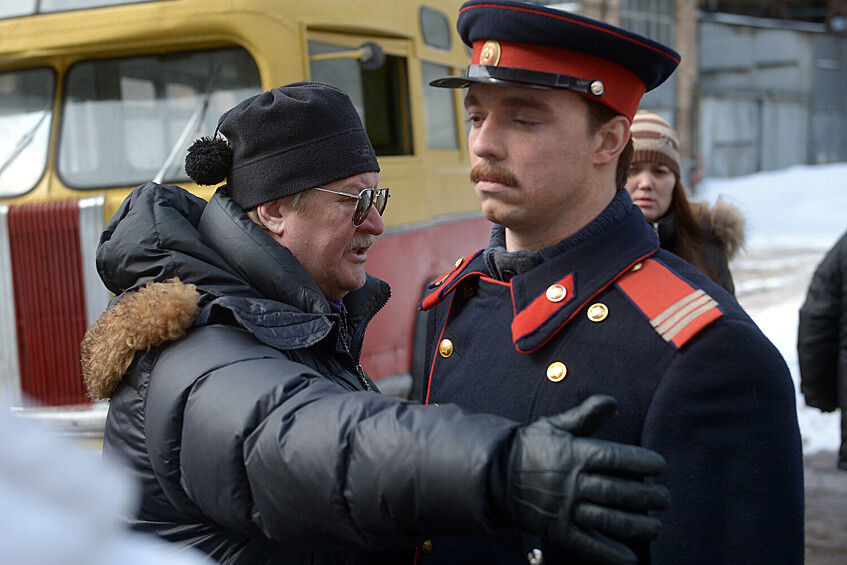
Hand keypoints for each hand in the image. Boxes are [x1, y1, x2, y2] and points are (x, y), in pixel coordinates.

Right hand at [493, 395, 670, 563]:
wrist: (494, 475)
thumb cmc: (529, 447)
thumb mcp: (553, 425)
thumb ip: (584, 415)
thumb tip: (611, 400)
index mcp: (572, 454)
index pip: (613, 457)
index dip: (639, 461)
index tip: (659, 465)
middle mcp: (570, 482)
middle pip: (616, 490)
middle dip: (646, 496)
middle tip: (665, 498)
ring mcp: (564, 507)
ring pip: (606, 519)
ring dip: (636, 526)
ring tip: (657, 528)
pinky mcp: (557, 529)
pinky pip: (586, 544)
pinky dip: (608, 554)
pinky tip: (630, 559)